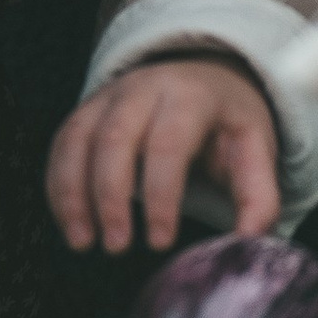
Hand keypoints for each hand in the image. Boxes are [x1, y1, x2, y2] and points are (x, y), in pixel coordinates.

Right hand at [48, 58, 281, 255]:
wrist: (205, 71)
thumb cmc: (226, 121)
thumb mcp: (255, 149)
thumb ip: (258, 196)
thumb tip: (248, 243)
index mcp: (190, 96)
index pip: (169, 143)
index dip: (160, 195)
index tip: (160, 241)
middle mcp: (144, 88)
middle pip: (116, 138)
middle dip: (111, 196)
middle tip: (117, 245)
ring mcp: (109, 96)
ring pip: (80, 139)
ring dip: (74, 193)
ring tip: (83, 241)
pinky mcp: (88, 110)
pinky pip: (63, 145)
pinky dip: (59, 186)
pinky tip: (70, 223)